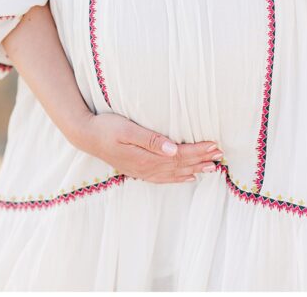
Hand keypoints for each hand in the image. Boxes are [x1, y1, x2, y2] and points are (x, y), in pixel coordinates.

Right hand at [73, 112, 223, 183]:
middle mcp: (147, 168)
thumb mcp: (128, 130)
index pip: (180, 155)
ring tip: (212, 167)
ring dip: (195, 169)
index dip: (199, 151)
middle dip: (202, 160)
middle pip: (181, 166)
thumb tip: (174, 150)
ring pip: (175, 174)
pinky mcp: (138, 170)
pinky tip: (188, 177)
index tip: (215, 145)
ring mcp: (142, 171)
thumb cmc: (106, 128)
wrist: (86, 135)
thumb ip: (151, 140)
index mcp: (147, 158)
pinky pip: (163, 178)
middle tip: (220, 156)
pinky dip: (178, 178)